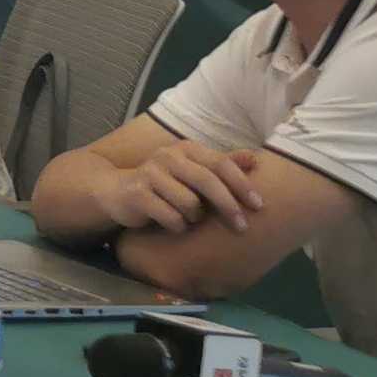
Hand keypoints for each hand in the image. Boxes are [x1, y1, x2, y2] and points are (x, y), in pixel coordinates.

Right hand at [99, 143, 268, 233]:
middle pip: (207, 181)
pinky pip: (171, 217)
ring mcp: (150, 173)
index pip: (220, 163)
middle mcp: (167, 156)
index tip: (259, 206)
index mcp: (186, 149)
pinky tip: (174, 225)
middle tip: (243, 227)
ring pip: (189, 203)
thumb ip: (223, 165)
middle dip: (228, 206)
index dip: (242, 184)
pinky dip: (178, 226)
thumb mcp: (194, 171)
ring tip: (190, 219)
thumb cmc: (165, 184)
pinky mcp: (137, 194)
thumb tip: (255, 158)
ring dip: (196, 218)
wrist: (117, 191)